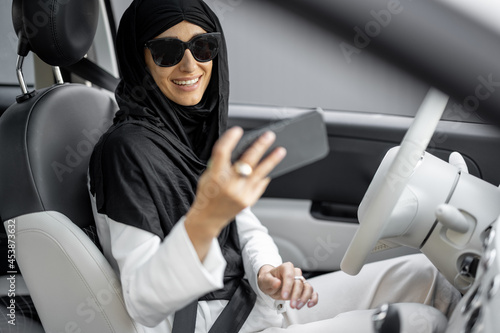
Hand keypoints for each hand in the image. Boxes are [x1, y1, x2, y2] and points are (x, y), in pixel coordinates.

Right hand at [185, 127, 285, 260]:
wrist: (208, 217)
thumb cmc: (208, 194)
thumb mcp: (207, 175)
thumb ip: (221, 163)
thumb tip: (239, 147)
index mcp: (215, 176)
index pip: (222, 153)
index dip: (230, 140)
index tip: (237, 130)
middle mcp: (228, 185)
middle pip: (246, 162)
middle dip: (259, 147)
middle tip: (268, 136)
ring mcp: (240, 194)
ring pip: (259, 173)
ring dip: (271, 160)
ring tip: (280, 150)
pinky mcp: (248, 201)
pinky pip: (260, 184)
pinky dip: (264, 175)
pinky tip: (269, 168)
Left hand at [257, 263, 318, 309]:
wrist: (270, 283)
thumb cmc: (268, 280)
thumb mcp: (264, 280)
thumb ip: (270, 281)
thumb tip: (277, 282)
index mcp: (286, 268)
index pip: (289, 275)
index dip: (288, 286)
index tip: (284, 296)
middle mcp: (295, 273)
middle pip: (299, 283)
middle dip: (296, 295)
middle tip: (291, 305)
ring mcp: (300, 281)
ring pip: (308, 287)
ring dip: (305, 298)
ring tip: (297, 306)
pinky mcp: (304, 289)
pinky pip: (312, 292)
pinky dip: (313, 298)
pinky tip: (309, 304)